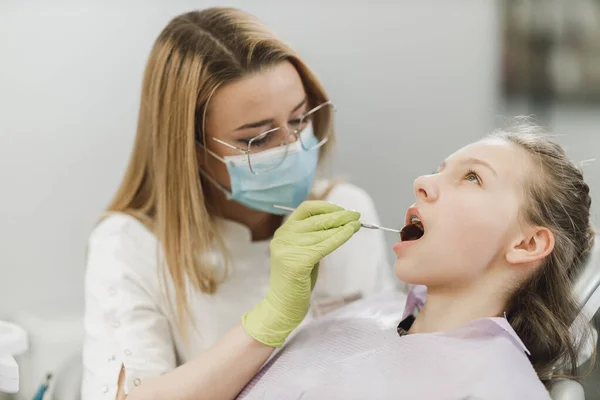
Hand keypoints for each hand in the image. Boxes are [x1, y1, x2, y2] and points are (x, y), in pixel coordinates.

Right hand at [242, 201, 360, 346]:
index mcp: (283, 232)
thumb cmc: (296, 282)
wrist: (282, 307)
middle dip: (339, 215)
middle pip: (316, 219)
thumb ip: (314, 238)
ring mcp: (287, 249)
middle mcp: (283, 237)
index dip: (326, 207)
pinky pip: (324, 245)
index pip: (305, 209)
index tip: (342, 210)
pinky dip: (340, 237)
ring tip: (357, 224)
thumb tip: (339, 223)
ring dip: (343, 226)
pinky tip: (350, 232)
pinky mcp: (297, 262)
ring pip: (322, 232)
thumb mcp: (303, 254)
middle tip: (356, 215)